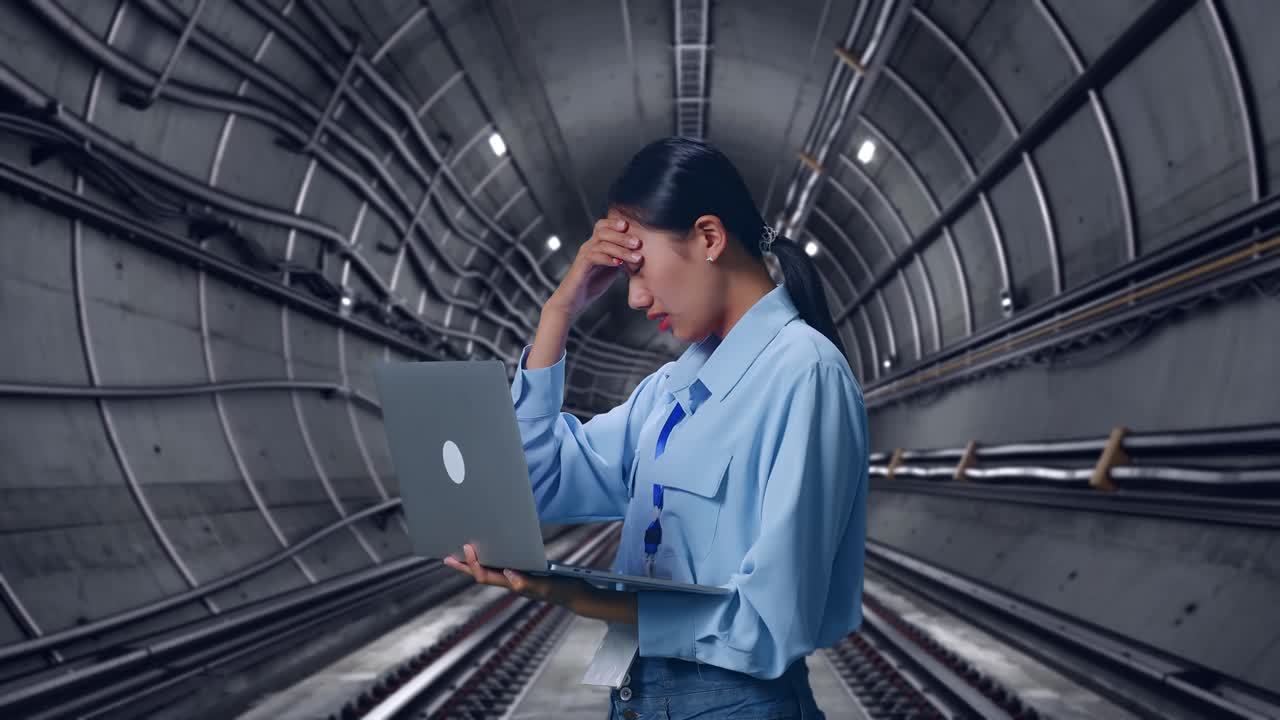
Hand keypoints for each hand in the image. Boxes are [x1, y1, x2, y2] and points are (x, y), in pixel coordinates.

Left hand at [442, 543, 587, 607]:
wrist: (576, 595)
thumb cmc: (563, 591)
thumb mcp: (547, 587)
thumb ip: (527, 583)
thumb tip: (508, 574)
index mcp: (513, 584)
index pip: (486, 576)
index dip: (474, 563)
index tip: (467, 547)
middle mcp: (511, 582)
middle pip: (481, 574)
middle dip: (464, 566)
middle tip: (447, 556)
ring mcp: (517, 578)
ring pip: (489, 570)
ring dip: (473, 563)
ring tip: (460, 554)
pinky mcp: (524, 572)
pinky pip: (501, 566)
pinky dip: (491, 559)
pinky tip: (491, 552)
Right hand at [546, 216, 642, 317]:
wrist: (573, 301)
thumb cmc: (592, 285)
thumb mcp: (612, 268)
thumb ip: (622, 258)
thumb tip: (641, 253)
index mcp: (595, 244)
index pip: (603, 226)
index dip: (616, 224)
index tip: (632, 228)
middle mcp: (588, 246)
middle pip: (603, 231)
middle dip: (622, 236)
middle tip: (638, 243)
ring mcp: (583, 255)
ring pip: (601, 244)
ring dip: (620, 249)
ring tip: (635, 257)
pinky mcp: (581, 266)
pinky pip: (594, 257)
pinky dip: (608, 259)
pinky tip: (619, 264)